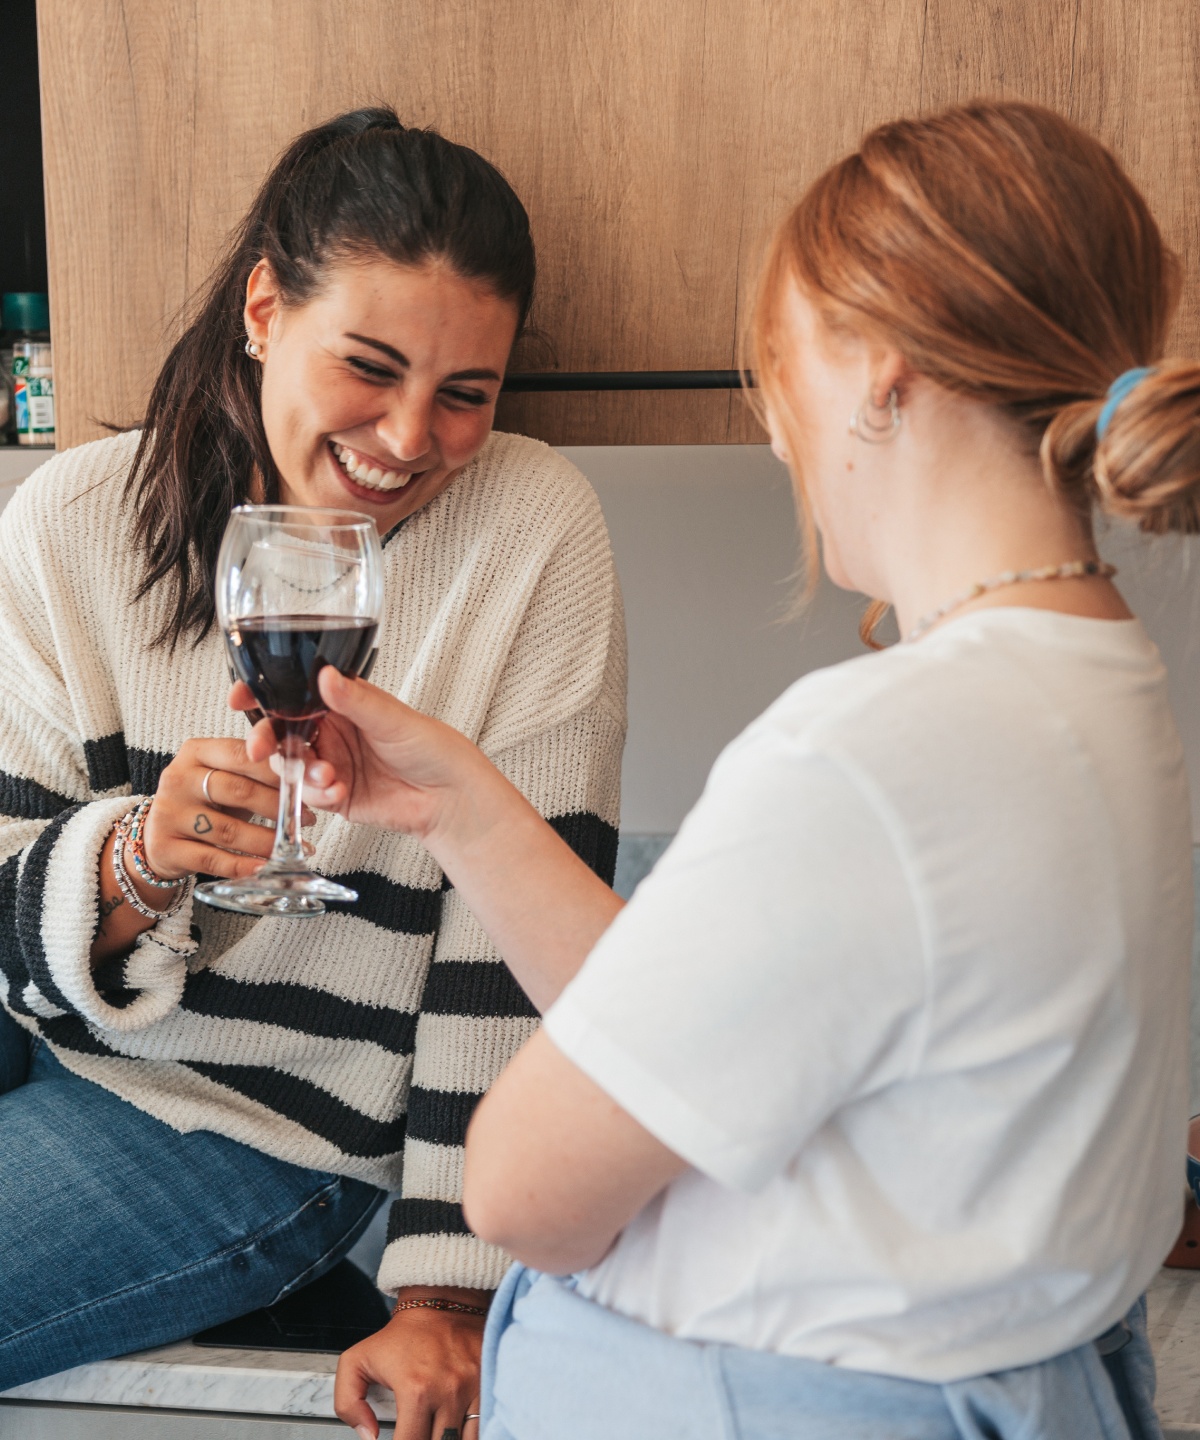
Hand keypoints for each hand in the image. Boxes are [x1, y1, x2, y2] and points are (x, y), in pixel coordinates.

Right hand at [142, 735, 300, 880]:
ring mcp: (169, 814)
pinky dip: (244, 866)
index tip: (307, 784)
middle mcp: (178, 779)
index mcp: (196, 752)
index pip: (241, 754)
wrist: (158, 837)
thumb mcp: (224, 778)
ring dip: (268, 841)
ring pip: (229, 830)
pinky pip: (213, 860)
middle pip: (238, 791)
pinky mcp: (166, 848)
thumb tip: (310, 778)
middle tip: (308, 819)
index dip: (277, 770)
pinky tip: (266, 868)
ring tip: (296, 847)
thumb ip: (256, 772)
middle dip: (279, 807)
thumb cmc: (205, 803)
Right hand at [236, 671, 489, 843]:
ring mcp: (331, 763)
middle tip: (263, 749)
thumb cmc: (432, 749)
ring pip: (292, 765)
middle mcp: (332, 731)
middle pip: (282, 731)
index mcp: (343, 702)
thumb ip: (355, 701)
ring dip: (300, 771)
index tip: (241, 696)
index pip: (293, 692)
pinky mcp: (336, 796)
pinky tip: (338, 792)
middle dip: (267, 739)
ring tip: (328, 776)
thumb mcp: (392, 719)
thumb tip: (325, 676)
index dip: (263, 693)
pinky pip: (309, 795)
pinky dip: (317, 795)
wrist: (450, 798)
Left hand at [334, 1292, 487, 1439]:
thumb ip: (348, 1402)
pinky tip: (458, 1431)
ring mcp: (473, 1389)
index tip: (399, 1439)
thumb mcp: (357, 1360)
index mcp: (415, 1390)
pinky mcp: (488, 1383)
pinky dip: (472, 1433)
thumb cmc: (403, 1334)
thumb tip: (368, 1435)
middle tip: (416, 1433)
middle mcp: (448, 1393)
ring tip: (437, 1433)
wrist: (443, 1302)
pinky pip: (485, 1424)